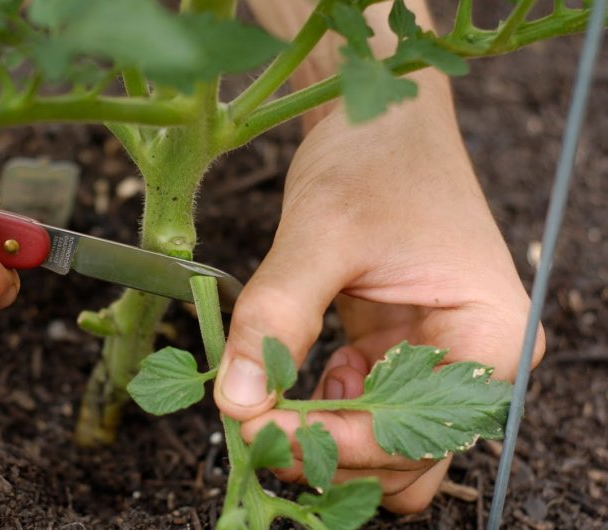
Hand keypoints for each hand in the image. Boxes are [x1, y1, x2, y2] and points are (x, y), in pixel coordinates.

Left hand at [213, 69, 544, 512]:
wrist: (381, 117)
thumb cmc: (373, 159)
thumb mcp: (322, 234)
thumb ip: (277, 317)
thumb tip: (235, 400)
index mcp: (489, 336)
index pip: (415, 433)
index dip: (332, 443)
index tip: (254, 429)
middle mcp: (474, 361)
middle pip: (403, 456)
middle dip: (325, 449)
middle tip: (247, 426)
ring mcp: (435, 359)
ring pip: (381, 443)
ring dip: (322, 438)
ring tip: (261, 409)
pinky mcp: (397, 349)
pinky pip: (361, 407)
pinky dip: (318, 408)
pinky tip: (283, 379)